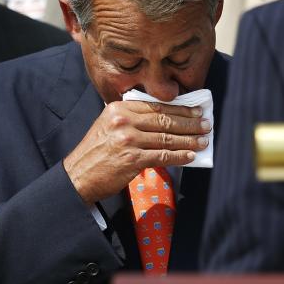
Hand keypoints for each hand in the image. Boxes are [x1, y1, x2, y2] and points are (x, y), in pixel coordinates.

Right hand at [63, 101, 209, 205]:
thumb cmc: (96, 151)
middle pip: (165, 119)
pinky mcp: (132, 159)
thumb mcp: (108, 125)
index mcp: (120, 109)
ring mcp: (128, 140)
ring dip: (189, 140)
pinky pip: (163, 156)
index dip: (180, 108)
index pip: (157, 106)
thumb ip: (132, 118)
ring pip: (167, 137)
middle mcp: (124, 121)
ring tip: (203, 140)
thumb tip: (164, 117)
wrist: (78, 176)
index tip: (196, 110)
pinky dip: (179, 156)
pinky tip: (191, 156)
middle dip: (189, 122)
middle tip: (206, 124)